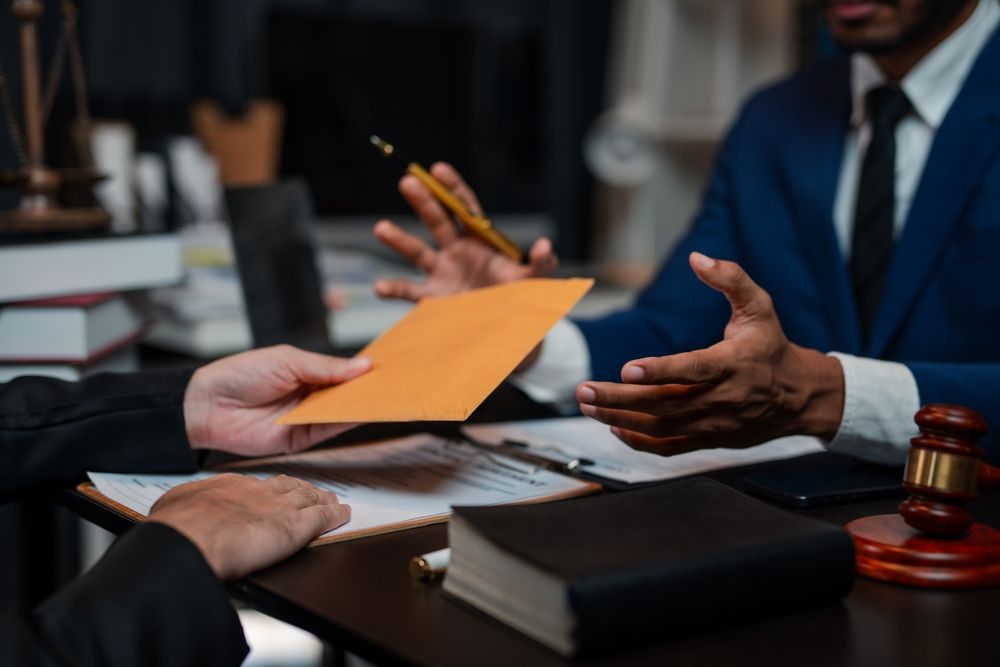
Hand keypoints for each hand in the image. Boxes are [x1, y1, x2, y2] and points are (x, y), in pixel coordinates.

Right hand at [148, 473, 348, 580]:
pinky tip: (343, 513)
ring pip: (308, 498)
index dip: (268, 488)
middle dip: (299, 489)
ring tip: (330, 499)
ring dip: (321, 498)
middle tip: (310, 490)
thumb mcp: (174, 506)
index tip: (272, 491)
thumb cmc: (177, 528)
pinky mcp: (295, 527)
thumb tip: (178, 511)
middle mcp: (258, 492)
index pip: (255, 485)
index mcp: (229, 487)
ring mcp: (280, 507)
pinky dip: (336, 514)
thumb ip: (184, 504)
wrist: (189, 540)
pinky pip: (323, 517)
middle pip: (286, 486)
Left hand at [183, 345, 370, 455]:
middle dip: (367, 389)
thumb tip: (363, 364)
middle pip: (345, 394)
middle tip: (394, 384)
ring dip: (360, 405)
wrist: (207, 405)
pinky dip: (345, 422)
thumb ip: (326, 367)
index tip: (388, 367)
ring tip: (385, 396)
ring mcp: (305, 417)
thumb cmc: (240, 374)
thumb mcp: (288, 361)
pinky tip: (363, 412)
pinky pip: (327, 430)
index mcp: (306, 371)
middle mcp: (309, 395)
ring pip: (340, 412)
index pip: (342, 372)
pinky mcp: (299, 439)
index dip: (362, 370)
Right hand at [373, 162, 557, 300]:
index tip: (438, 169)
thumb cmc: (523, 299)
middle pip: (438, 221)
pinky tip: (379, 287)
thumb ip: (542, 264)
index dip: (452, 188)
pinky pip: (410, 292)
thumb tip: (544, 244)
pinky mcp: (434, 300)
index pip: (465, 208)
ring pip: (417, 252)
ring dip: (399, 240)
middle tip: (408, 181)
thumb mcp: (535, 281)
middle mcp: (458, 251)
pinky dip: (394, 289)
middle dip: (424, 201)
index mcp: (481, 240)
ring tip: (381, 228)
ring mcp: (443, 274)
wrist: (510, 332)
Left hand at [576, 253, 843, 455]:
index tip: (626, 368)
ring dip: (620, 418)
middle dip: (620, 398)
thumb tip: (697, 258)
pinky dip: (639, 441)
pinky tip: (615, 427)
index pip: (692, 369)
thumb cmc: (771, 347)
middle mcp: (721, 398)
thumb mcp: (760, 306)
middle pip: (663, 403)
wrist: (798, 396)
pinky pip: (669, 447)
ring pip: (660, 426)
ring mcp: (713, 423)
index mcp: (733, 364)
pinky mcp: (708, 439)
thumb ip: (730, 279)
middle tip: (584, 390)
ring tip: (588, 406)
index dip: (659, 371)